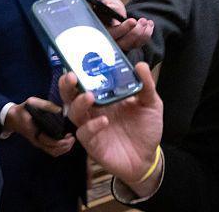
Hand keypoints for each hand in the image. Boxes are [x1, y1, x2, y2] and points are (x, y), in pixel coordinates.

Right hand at [3, 97, 75, 156]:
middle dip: (66, 146)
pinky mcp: (41, 143)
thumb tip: (60, 110)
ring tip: (70, 139)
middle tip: (73, 137)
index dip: (61, 141)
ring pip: (54, 153)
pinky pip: (52, 151)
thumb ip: (45, 105)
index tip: (69, 134)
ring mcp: (39, 143)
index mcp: (34, 132)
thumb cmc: (22, 110)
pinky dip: (61, 148)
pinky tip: (66, 140)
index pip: (50, 142)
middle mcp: (37, 140)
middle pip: (54, 151)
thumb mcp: (31, 102)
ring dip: (64, 148)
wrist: (12, 118)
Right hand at [58, 63, 162, 194]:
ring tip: (89, 96)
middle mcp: (93, 110)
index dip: (78, 72)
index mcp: (104, 97)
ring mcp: (91, 126)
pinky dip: (91, 126)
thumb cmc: (145, 128)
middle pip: (71, 95)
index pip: (85, 82)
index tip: (77, 62)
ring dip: (78, 103)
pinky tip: (104, 121)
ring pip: (73, 113)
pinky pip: (84, 133)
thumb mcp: (151, 104)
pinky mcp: (92, 143)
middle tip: (71, 77)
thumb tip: (141, 65)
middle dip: (67, 85)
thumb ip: (146, 86)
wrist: (148, 157)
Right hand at [88, 0, 153, 51]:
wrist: (110, 7)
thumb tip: (110, 5)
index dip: (122, 29)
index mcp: (99, 28)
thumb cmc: (104, 2)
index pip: (109, 33)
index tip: (133, 21)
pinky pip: (137, 44)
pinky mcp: (126, 44)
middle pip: (121, 43)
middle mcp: (106, 39)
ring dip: (141, 34)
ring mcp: (116, 42)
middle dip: (134, 33)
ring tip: (145, 21)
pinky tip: (149, 24)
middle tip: (142, 21)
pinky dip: (145, 35)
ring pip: (130, 45)